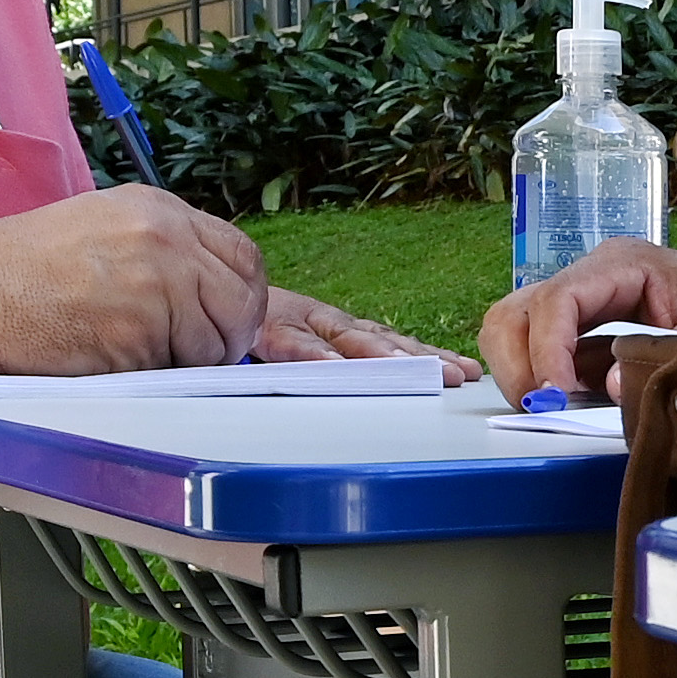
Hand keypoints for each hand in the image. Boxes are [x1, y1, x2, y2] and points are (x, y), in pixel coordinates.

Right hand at [0, 185, 269, 373]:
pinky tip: (115, 359)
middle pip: (243, 299)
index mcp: (159, 210)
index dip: (243, 296)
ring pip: (214, 340)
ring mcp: (156, 283)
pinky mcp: (140, 330)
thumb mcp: (102, 226)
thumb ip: (163, 250)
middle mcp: (166, 239)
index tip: (230, 319)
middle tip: (203, 351)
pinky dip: (156, 375)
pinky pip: (176, 367)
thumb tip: (211, 291)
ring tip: (140, 352)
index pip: (243, 255)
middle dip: (231, 334)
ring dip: (190, 360)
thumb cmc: (21, 269)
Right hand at [254, 288, 480, 380]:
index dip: (431, 355)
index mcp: (339, 328)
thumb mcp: (301, 345)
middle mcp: (326, 322)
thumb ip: (333, 362)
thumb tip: (381, 386)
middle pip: (382, 341)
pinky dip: (314, 355)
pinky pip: (294, 345)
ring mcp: (298, 323)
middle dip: (423, 358)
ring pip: (346, 339)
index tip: (468, 371)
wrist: (208, 291)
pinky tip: (334, 367)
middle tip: (457, 375)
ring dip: (383, 356)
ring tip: (414, 371)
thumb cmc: (256, 328)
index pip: (394, 342)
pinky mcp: (266, 331)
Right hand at [477, 236, 676, 399]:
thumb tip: (615, 386)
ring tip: (549, 408)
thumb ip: (669, 356)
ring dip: (519, 374)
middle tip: (541, 408)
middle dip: (517, 365)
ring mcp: (579, 303)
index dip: (548, 349)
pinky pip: (537, 352)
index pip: (558, 299)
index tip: (554, 394)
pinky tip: (566, 404)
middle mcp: (589, 278)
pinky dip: (539, 381)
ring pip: (513, 330)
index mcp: (620, 265)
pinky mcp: (581, 331)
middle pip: (515, 312)